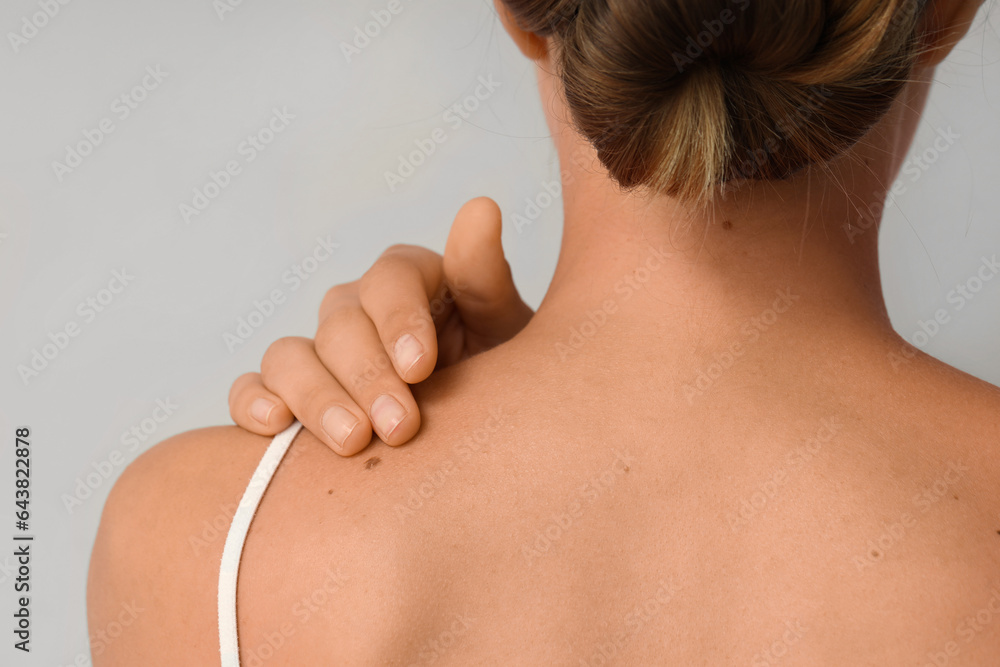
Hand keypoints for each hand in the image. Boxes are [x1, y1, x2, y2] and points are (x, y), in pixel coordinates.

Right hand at [228, 197, 532, 454]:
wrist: (479, 429)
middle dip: (368, 377)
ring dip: (316, 397)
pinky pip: (254, 388)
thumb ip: (484, 274)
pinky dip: (253, 402)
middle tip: (399, 427)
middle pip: (339, 324)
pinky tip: (274, 424)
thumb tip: (482, 207)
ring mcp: (319, 350)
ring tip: (352, 442)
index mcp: (408, 280)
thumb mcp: (501, 326)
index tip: (421, 368)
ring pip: (290, 356)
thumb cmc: (497, 371)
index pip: (390, 281)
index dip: (400, 321)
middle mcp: (356, 308)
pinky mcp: (291, 391)